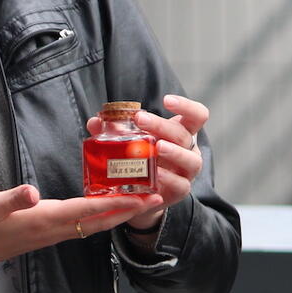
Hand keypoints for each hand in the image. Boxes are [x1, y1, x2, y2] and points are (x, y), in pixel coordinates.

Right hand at [0, 184, 164, 280]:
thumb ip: (10, 199)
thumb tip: (32, 192)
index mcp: (44, 219)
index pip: (89, 210)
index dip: (119, 203)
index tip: (146, 197)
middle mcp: (54, 230)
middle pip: (101, 221)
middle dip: (130, 210)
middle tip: (160, 198)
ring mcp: (51, 234)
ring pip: (94, 225)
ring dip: (119, 214)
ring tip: (141, 201)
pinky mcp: (46, 233)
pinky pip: (83, 225)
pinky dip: (100, 216)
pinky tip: (106, 207)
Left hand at [86, 93, 206, 231]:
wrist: (144, 192)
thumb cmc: (141, 159)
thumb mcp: (131, 142)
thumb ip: (115, 132)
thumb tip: (94, 122)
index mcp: (181, 133)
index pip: (197, 115)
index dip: (185, 106)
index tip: (166, 100)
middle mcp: (189, 150)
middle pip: (185, 134)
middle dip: (162, 125)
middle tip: (140, 119)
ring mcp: (187, 172)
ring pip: (191, 160)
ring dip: (175, 152)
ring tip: (157, 147)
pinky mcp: (181, 190)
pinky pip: (181, 184)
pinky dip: (169, 178)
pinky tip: (155, 173)